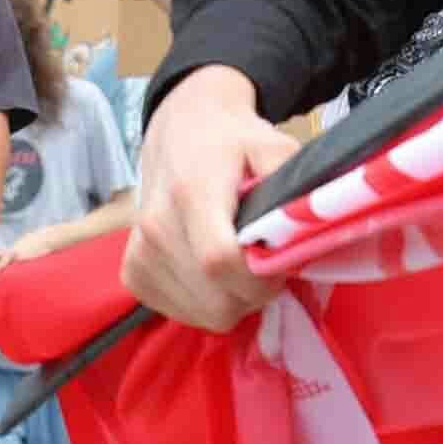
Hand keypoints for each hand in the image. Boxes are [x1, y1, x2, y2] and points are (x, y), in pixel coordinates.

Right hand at [124, 67, 300, 330]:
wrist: (181, 129)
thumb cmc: (232, 143)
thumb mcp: (272, 144)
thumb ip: (290, 180)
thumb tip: (310, 219)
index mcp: (191, 194)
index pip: (219, 262)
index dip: (259, 277)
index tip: (278, 261)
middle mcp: (156, 228)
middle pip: (216, 300)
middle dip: (254, 293)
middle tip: (263, 261)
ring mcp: (139, 254)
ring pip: (204, 314)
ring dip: (233, 300)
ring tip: (238, 262)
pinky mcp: (132, 272)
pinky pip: (182, 312)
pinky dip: (207, 303)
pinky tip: (212, 272)